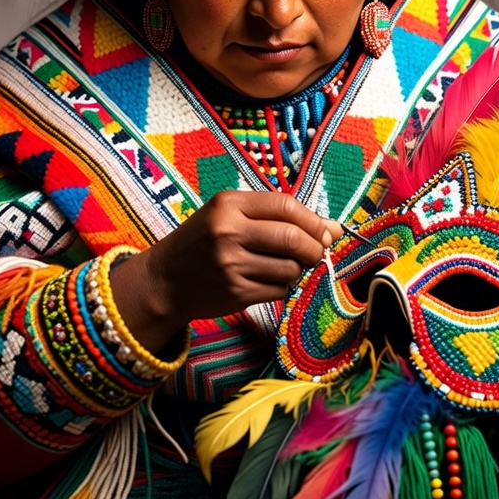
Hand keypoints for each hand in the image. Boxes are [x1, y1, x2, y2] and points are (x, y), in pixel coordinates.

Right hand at [111, 191, 341, 351]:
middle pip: (292, 238)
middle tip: (317, 251)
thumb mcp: (229, 214)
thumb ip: (276, 216)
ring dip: (298, 269)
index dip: (314, 220)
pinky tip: (268, 280)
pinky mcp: (235, 293)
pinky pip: (279, 290)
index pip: (286, 206)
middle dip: (315, 247)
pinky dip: (283, 286)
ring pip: (290, 268)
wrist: (165, 280)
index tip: (327, 230)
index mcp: (227, 205)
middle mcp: (228, 233)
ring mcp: (231, 266)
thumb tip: (333, 228)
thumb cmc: (203, 241)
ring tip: (285, 265)